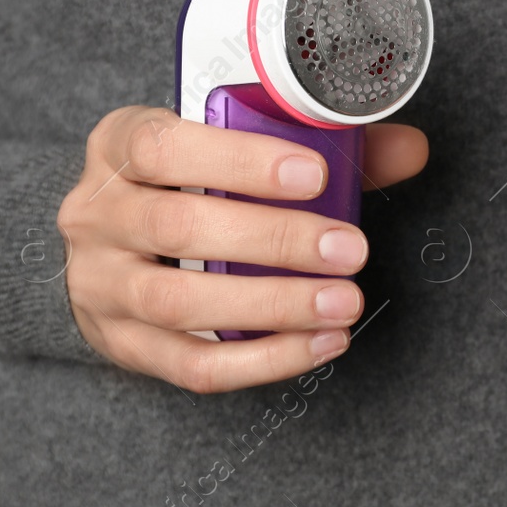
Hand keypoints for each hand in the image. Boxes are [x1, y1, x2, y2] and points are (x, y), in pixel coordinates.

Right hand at [57, 106, 426, 392]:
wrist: (113, 243)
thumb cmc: (189, 180)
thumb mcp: (233, 143)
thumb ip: (320, 142)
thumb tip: (410, 148)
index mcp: (119, 144)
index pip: (163, 146)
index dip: (241, 160)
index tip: (314, 175)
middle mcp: (96, 213)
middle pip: (177, 227)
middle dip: (274, 240)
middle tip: (348, 248)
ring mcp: (100, 285)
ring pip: (179, 304)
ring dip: (272, 305)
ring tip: (342, 302)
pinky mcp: (123, 344)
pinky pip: (190, 365)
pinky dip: (262, 360)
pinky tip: (320, 343)